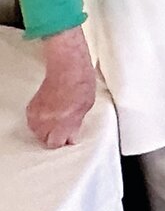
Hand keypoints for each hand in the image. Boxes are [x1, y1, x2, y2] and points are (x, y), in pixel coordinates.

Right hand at [26, 28, 96, 148]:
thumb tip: (71, 137)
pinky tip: (51, 114)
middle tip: (65, 130)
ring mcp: (37, 113)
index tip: (69, 139)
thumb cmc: (80, 82)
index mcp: (63, 120)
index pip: (55, 143)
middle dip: (55, 137)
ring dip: (47, 130)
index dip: (63, 142)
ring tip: (58, 121)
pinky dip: (40, 121)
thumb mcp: (86, 106)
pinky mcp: (31, 106)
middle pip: (45, 140)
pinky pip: (33, 122)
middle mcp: (47, 119)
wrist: (67, 66)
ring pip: (37, 132)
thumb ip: (76, 124)